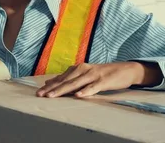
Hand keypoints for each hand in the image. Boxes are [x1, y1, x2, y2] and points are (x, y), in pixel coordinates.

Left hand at [36, 62, 161, 97]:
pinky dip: (86, 91)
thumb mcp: (84, 74)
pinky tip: (78, 95)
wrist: (125, 69)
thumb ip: (69, 78)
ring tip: (52, 96)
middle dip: (52, 88)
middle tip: (41, 95)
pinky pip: (93, 87)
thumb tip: (50, 83)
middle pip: (65, 81)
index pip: (61, 79)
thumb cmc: (102, 74)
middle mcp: (83, 70)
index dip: (49, 86)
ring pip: (76, 84)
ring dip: (63, 90)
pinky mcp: (103, 81)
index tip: (38, 92)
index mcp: (77, 69)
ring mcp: (93, 75)